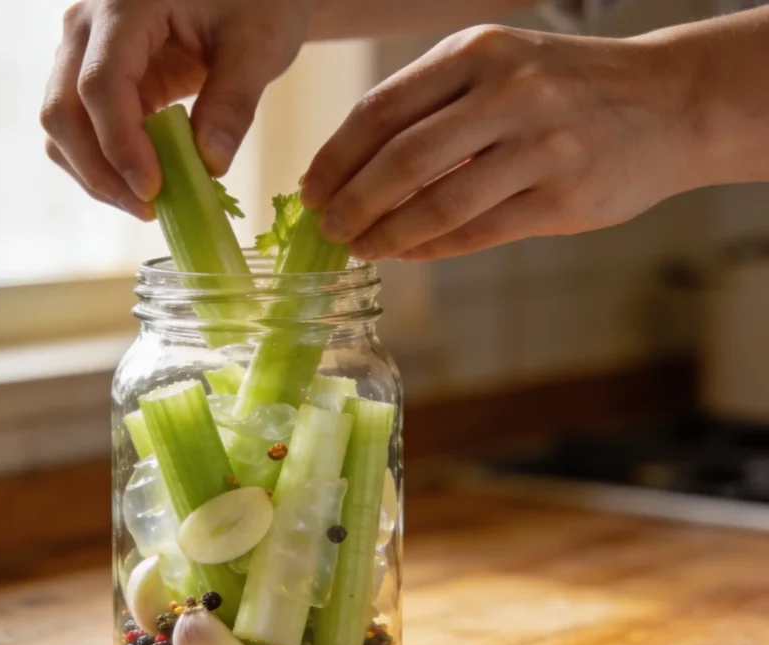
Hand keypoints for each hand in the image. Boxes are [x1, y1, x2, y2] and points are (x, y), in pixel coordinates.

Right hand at [41, 0, 311, 218]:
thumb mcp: (258, 44)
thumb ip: (233, 101)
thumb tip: (210, 165)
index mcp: (124, 5)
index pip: (100, 84)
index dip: (121, 144)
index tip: (153, 189)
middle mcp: (86, 27)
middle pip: (62, 110)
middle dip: (99, 171)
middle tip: (149, 209)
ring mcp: (82, 53)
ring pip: (61, 127)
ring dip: (96, 174)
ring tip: (148, 204)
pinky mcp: (94, 79)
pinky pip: (80, 131)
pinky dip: (104, 165)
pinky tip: (143, 184)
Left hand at [300, 25, 697, 259]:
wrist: (668, 102)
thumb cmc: (563, 89)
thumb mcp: (498, 69)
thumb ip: (432, 107)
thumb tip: (352, 168)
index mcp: (477, 54)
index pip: (382, 110)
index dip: (336, 156)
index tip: (311, 187)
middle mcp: (508, 94)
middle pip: (401, 160)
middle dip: (352, 202)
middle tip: (329, 227)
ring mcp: (540, 148)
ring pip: (437, 203)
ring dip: (387, 234)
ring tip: (361, 247)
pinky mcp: (562, 199)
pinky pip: (477, 232)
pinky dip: (432, 248)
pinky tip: (407, 253)